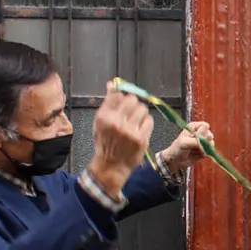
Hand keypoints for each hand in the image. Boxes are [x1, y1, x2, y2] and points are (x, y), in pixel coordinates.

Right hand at [87, 82, 153, 197]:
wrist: (111, 165)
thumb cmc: (106, 142)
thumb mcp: (100, 122)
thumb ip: (108, 102)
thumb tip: (112, 84)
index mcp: (104, 116)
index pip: (118, 94)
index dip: (124, 96)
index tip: (125, 101)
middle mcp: (116, 122)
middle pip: (133, 100)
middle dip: (134, 104)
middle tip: (132, 113)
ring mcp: (129, 131)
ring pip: (143, 109)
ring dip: (142, 113)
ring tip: (136, 122)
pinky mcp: (140, 138)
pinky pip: (149, 121)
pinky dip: (147, 123)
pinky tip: (141, 129)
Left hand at [161, 121, 214, 173]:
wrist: (175, 161)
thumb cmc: (176, 149)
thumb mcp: (184, 143)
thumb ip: (196, 141)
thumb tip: (207, 141)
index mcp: (193, 127)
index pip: (205, 126)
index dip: (203, 133)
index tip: (197, 138)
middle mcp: (199, 133)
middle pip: (210, 135)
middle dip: (205, 142)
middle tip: (197, 146)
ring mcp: (202, 142)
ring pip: (211, 144)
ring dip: (204, 149)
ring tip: (195, 151)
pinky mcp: (204, 150)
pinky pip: (210, 152)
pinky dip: (205, 154)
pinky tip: (198, 155)